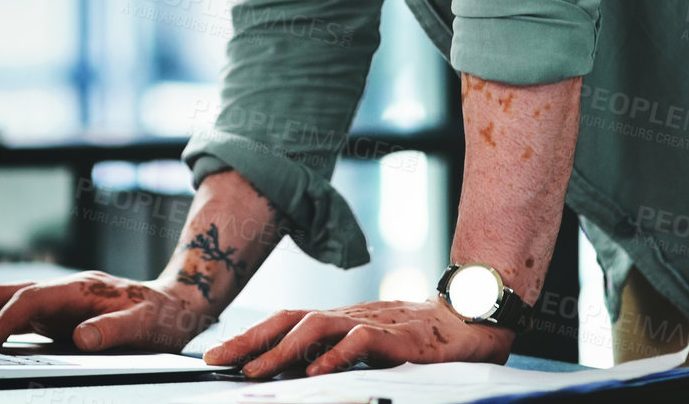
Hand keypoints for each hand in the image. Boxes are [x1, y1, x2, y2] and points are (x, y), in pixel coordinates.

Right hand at [0, 270, 212, 352]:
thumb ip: (116, 330)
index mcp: (81, 289)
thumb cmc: (165, 316)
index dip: (5, 320)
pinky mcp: (58, 313)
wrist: (179, 303)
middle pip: (5, 292)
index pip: (30, 300)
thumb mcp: (149, 326)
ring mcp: (59, 300)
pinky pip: (15, 315)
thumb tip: (82, 337)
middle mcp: (64, 290)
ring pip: (4, 300)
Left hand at [204, 297, 513, 377]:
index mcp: (341, 317)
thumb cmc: (420, 337)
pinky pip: (361, 343)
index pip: (288, 321)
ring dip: (282, 350)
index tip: (217, 354)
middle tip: (218, 361)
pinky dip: (336, 356)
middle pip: (292, 320)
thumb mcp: (371, 344)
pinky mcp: (398, 336)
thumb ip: (338, 353)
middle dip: (251, 340)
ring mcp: (373, 322)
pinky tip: (315, 373)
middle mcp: (350, 315)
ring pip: (318, 327)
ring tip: (256, 371)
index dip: (252, 335)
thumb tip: (296, 374)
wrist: (470, 319)